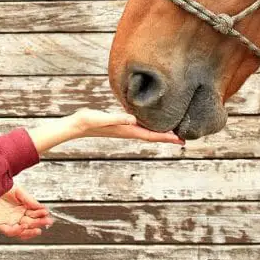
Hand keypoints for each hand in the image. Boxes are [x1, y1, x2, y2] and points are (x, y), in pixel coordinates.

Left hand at [0, 186, 52, 239]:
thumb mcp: (18, 191)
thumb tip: (42, 207)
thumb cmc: (1, 188)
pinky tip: (23, 227)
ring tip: (37, 229)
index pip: (34, 214)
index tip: (47, 213)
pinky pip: (8, 231)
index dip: (41, 214)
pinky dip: (16, 231)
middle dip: (39, 223)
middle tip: (47, 222)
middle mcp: (16, 217)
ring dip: (30, 231)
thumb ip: (29, 200)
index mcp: (22, 209)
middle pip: (30, 223)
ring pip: (21, 231)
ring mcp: (8, 221)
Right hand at [70, 108, 184, 143]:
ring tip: (172, 132)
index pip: (151, 135)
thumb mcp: (102, 118)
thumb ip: (117, 118)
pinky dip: (149, 127)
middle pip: (152, 136)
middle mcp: (128, 131)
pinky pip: (139, 127)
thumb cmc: (88, 121)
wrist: (76, 125)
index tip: (180, 140)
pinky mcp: (120, 125)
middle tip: (183, 139)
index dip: (166, 137)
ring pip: (147, 132)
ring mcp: (124, 129)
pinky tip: (151, 123)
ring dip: (160, 133)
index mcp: (127, 130)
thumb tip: (133, 120)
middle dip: (167, 138)